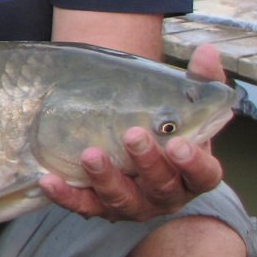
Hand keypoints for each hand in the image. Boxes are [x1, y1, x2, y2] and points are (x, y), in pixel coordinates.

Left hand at [40, 43, 226, 220]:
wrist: (130, 143)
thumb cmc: (164, 125)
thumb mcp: (185, 104)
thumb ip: (201, 80)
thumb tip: (207, 50)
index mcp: (192, 173)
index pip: (203, 175)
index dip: (193, 164)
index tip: (178, 144)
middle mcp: (165, 195)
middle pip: (161, 186)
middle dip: (147, 162)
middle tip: (132, 135)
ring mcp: (132, 204)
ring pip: (121, 199)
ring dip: (105, 178)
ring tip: (90, 154)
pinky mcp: (98, 207)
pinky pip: (82, 205)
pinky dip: (66, 196)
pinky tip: (48, 180)